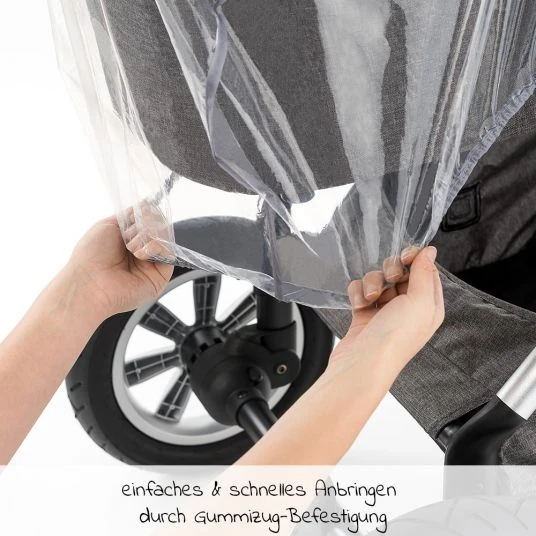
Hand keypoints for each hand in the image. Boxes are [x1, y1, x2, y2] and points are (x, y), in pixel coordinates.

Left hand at [65, 215, 173, 318]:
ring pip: (164, 236)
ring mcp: (152, 261)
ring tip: (131, 249)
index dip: (144, 213)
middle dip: (144, 225)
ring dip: (146, 236)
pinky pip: (169, 251)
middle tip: (127, 237)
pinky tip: (140, 255)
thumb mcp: (107, 225)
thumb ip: (129, 215)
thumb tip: (147, 205)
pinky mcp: (161, 273)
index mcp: (129, 237)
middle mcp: (142, 248)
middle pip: (158, 224)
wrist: (90, 282)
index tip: (134, 217)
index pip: (148, 217)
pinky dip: (155, 247)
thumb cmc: (91, 256)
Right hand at [330, 246, 443, 370]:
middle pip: (400, 273)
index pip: (427, 272)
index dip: (416, 259)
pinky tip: (359, 305)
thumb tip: (430, 251)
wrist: (362, 363)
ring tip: (370, 299)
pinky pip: (360, 290)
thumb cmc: (395, 338)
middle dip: (391, 271)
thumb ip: (424, 273)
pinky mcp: (364, 314)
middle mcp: (409, 308)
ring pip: (378, 280)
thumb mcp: (420, 302)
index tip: (406, 254)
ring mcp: (385, 311)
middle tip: (390, 279)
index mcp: (429, 306)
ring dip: (371, 283)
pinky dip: (357, 293)